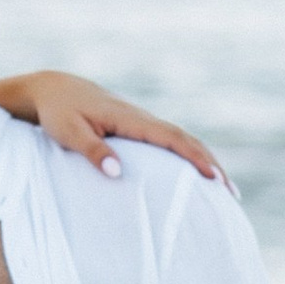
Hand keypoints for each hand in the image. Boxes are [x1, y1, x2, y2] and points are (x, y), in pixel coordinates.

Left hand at [0, 70, 222, 180]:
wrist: (53, 89)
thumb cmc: (58, 112)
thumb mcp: (68, 132)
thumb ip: (92, 151)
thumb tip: (119, 173)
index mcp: (130, 118)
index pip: (171, 138)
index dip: (195, 158)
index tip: (214, 179)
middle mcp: (142, 118)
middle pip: (186, 140)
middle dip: (211, 164)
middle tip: (231, 194)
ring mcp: (142, 122)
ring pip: (181, 141)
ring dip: (204, 162)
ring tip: (224, 190)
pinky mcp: (137, 129)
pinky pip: (170, 143)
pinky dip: (188, 157)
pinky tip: (195, 177)